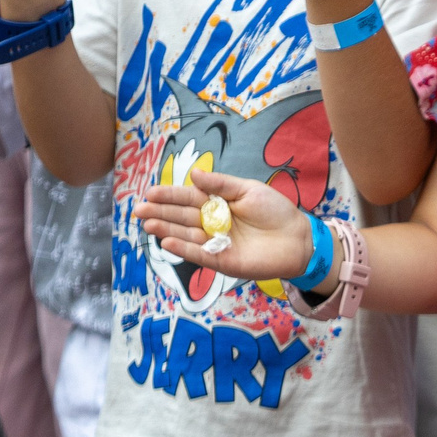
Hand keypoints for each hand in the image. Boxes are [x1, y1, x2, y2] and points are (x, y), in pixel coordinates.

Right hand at [138, 168, 317, 283]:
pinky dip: (184, 249)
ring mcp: (216, 243)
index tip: (150, 192)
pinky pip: (201, 255)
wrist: (298, 238)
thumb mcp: (247, 189)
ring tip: (148, 224)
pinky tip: (167, 242)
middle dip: (160, 212)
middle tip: (138, 210)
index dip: (169, 195)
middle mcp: (212, 223)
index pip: (187, 198)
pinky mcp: (224, 261)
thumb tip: (193, 175)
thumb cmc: (275, 211)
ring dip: (166, 230)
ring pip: (186, 235)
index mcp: (216, 203)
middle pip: (181, 217)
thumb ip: (220, 184)